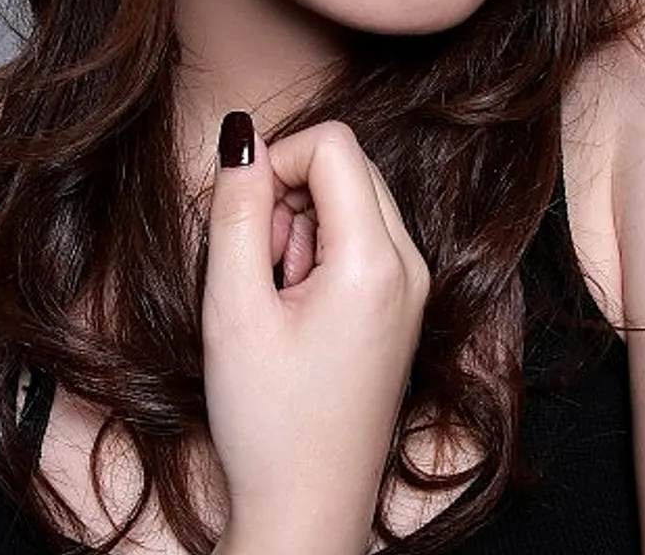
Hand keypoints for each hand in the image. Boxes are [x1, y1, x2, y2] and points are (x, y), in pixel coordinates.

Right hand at [202, 114, 429, 553]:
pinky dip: (318, 256)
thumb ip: (235, 211)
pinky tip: (295, 309)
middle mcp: (411, 266)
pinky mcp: (399, 307)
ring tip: (275, 297)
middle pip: (346, 169)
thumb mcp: (233, 308)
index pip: (333, 144)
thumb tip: (242, 138)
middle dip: (288, 198)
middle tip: (259, 267)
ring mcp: (412, 288)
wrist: (308, 507)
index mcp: (378, 261)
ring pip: (351, 203)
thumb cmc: (269, 422)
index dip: (274, 161)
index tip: (243, 218)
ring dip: (300, 229)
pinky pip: (359, 243)